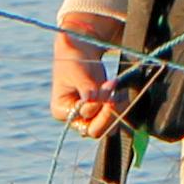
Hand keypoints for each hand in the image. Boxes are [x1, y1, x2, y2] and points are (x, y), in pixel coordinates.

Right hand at [53, 22, 127, 136]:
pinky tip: (122, 94)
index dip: (97, 104)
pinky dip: (121, 109)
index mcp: (61, 110)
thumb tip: (90, 100)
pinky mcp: (101, 113)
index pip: (82, 117)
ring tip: (121, 93)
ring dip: (117, 112)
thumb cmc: (73, 59)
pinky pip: (114, 120)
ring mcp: (88, 118)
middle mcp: (74, 118)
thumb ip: (85, 87)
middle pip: (94, 131)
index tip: (109, 83)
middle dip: (108, 114)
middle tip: (117, 97)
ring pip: (107, 129)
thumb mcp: (77, 71)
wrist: (81, 52)